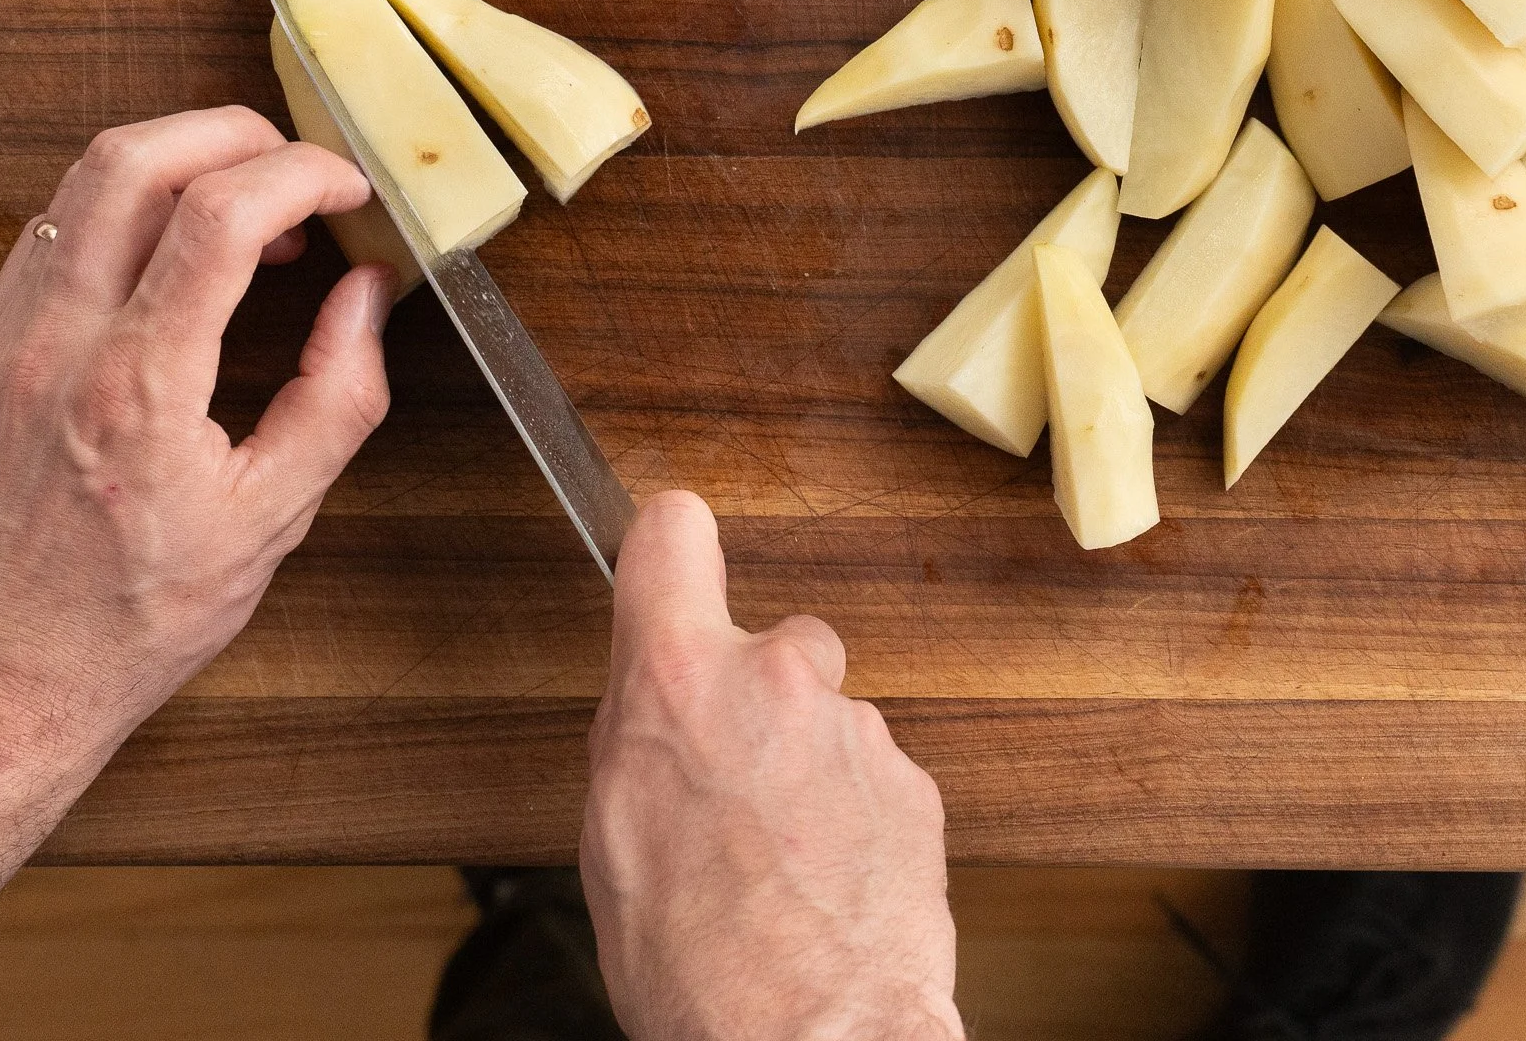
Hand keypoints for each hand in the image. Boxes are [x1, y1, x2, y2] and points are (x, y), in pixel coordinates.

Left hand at [0, 106, 394, 942]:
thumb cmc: (127, 623)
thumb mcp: (271, 523)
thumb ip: (336, 397)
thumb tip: (365, 296)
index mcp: (136, 389)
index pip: (219, 214)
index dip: (302, 174)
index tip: (347, 190)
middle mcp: (55, 347)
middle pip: (134, 160)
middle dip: (235, 133)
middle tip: (296, 170)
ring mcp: (5, 343)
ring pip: (81, 182)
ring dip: (179, 162)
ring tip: (245, 213)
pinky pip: (56, 234)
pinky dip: (127, 210)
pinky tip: (176, 257)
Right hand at [581, 492, 962, 1040]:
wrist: (810, 1040)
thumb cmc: (697, 965)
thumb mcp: (612, 837)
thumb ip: (643, 737)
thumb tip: (656, 709)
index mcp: (679, 679)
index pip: (672, 535)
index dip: (671, 551)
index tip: (675, 564)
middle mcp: (776, 677)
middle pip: (772, 644)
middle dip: (761, 703)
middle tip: (735, 794)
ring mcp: (856, 726)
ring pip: (827, 722)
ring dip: (809, 772)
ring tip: (780, 870)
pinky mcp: (913, 780)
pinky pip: (873, 778)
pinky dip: (855, 821)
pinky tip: (827, 889)